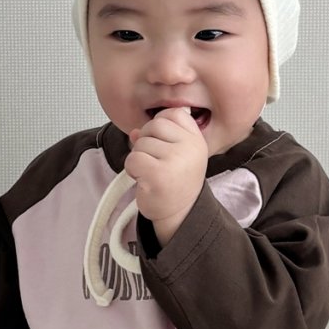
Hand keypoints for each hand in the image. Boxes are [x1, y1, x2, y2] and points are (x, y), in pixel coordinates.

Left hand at [124, 107, 208, 226]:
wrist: (179, 215)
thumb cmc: (175, 183)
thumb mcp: (176, 155)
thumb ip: (158, 138)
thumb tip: (134, 132)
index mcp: (197, 140)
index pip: (174, 113)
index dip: (160, 125)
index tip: (161, 143)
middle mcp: (190, 147)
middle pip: (154, 125)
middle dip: (146, 141)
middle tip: (154, 161)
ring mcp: (175, 160)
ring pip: (141, 143)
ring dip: (138, 158)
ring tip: (150, 173)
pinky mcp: (158, 174)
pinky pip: (133, 158)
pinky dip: (132, 169)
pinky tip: (143, 179)